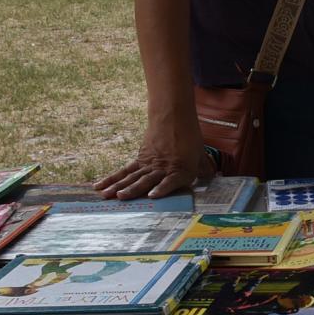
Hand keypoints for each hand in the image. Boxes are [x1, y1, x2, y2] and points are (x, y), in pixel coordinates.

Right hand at [94, 116, 208, 200]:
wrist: (174, 117)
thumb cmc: (189, 137)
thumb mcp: (200, 154)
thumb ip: (203, 168)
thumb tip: (211, 176)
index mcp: (181, 170)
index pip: (170, 181)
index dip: (162, 189)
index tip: (152, 195)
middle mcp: (163, 169)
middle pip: (146, 180)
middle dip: (133, 190)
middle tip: (121, 198)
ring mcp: (149, 164)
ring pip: (132, 177)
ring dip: (119, 187)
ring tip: (107, 195)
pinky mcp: (140, 159)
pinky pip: (125, 171)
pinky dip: (113, 178)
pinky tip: (101, 185)